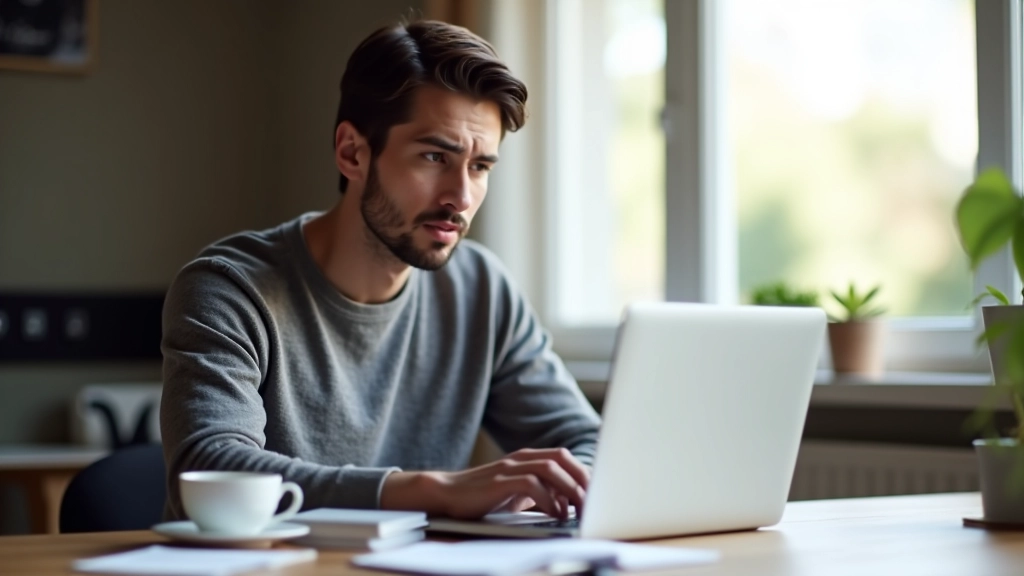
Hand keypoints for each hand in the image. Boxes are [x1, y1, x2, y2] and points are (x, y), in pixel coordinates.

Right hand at [380, 448, 589, 519]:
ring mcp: (509, 468)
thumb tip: (570, 504)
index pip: (564, 457)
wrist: (447, 494)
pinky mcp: (499, 482)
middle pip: (562, 458)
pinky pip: (531, 484)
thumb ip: (542, 492)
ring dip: (569, 488)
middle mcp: (521, 458)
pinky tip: (554, 514)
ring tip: (578, 509)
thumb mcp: (517, 493)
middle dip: (582, 479)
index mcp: (527, 458)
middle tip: (594, 502)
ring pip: (550, 468)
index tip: (598, 493)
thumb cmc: (484, 497)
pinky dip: (548, 499)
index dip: (583, 473)